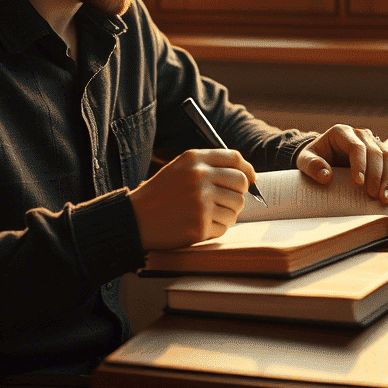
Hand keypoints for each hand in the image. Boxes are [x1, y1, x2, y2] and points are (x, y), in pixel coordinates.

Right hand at [128, 148, 255, 249]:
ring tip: (208, 214)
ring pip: (237, 207)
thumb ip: (208, 166)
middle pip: (241, 183)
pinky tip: (199, 225)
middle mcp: (199, 177)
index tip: (251, 179)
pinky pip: (224, 226)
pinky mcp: (200, 225)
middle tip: (225, 201)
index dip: (247, 169)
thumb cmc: (160, 195)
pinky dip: (216, 228)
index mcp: (194, 159)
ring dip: (228, 213)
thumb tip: (247, 176)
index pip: (234, 158)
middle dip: (238, 193)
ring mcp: (201, 202)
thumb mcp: (179, 169)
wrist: (135, 220)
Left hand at [296, 125, 387, 204]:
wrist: (324, 157)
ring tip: (386, 199)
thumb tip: (326, 176)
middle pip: (377, 152)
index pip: (356, 146)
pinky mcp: (386, 157)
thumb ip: (312, 166)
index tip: (358, 184)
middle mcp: (363, 135)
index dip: (360, 164)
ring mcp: (377, 145)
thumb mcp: (304, 160)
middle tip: (374, 197)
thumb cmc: (315, 158)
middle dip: (378, 176)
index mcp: (342, 132)